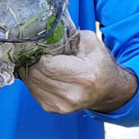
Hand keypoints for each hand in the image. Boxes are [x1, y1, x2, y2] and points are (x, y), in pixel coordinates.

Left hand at [18, 30, 138, 113]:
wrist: (108, 90)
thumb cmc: (99, 64)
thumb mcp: (90, 42)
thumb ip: (68, 34)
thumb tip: (44, 30)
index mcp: (84, 75)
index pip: (47, 66)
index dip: (37, 54)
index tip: (36, 44)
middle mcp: (73, 94)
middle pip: (36, 75)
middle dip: (31, 60)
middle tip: (32, 50)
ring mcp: (62, 105)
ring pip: (31, 83)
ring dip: (29, 70)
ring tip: (38, 60)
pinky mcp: (53, 109)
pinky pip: (33, 91)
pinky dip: (33, 80)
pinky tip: (41, 73)